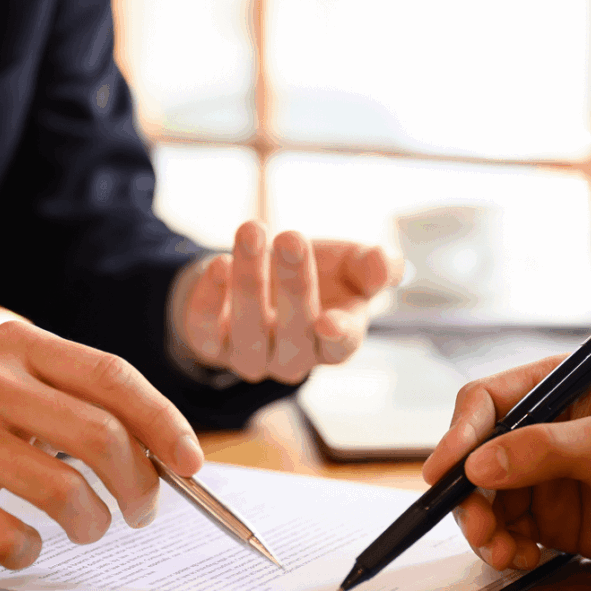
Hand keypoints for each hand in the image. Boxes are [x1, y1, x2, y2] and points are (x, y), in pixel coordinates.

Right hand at [0, 323, 203, 568]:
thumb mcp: (12, 374)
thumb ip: (78, 399)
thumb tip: (164, 453)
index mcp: (24, 348)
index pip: (115, 379)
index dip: (164, 424)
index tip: (192, 463)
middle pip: (101, 437)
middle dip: (140, 484)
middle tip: (143, 511)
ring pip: (63, 491)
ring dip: (93, 523)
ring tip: (90, 528)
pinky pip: (7, 535)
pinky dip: (30, 551)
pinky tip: (27, 545)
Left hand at [174, 221, 399, 383]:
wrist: (262, 272)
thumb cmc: (318, 273)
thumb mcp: (350, 263)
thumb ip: (373, 266)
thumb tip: (385, 267)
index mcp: (335, 341)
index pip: (341, 347)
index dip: (337, 336)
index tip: (330, 319)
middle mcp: (294, 358)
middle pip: (295, 335)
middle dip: (294, 286)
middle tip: (292, 237)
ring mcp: (251, 357)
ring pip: (249, 332)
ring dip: (249, 282)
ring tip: (252, 232)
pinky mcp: (211, 345)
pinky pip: (205, 332)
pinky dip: (210, 300)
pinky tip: (218, 264)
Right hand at [422, 357, 590, 573]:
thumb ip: (544, 450)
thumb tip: (478, 465)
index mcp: (557, 390)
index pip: (486, 403)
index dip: (457, 435)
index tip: (443, 473)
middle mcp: (543, 430)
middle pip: (476, 456)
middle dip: (469, 494)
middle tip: (479, 528)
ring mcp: (547, 475)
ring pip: (487, 499)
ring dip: (484, 527)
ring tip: (502, 552)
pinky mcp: (554, 517)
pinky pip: (509, 530)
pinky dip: (505, 548)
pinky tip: (523, 560)